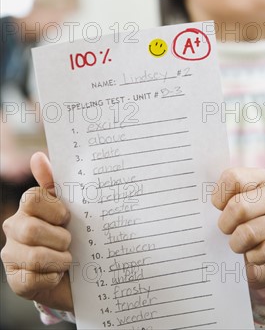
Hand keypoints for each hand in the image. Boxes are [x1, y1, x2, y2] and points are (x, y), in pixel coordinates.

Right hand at [1, 152, 73, 311]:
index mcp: (27, 206)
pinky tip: (57, 274)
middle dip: (60, 238)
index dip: (55, 209)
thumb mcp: (71, 206)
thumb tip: (37, 157)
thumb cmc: (73, 232)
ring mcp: (12, 255)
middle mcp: (14, 228)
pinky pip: (34, 280)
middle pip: (32, 230)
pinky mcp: (16, 281)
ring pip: (35, 256)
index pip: (33, 198)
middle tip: (70, 242)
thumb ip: (56, 182)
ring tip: (67, 259)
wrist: (78, 271)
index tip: (67, 217)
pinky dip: (53, 277)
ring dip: (60, 259)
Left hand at [212, 167, 264, 289]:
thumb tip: (198, 205)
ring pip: (249, 232)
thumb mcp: (232, 206)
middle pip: (238, 207)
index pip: (232, 178)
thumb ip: (220, 199)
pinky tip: (255, 256)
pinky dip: (254, 258)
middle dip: (226, 226)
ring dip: (238, 245)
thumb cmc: (244, 224)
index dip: (219, 198)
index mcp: (260, 178)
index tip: (219, 208)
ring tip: (241, 246)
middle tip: (228, 231)